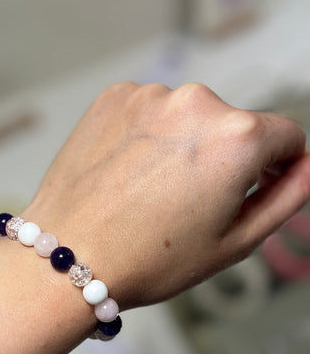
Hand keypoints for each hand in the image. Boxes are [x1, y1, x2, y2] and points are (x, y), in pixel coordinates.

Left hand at [23, 82, 309, 308]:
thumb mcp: (235, 242)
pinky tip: (127, 174)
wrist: (68, 256)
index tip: (255, 189)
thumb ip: (286, 196)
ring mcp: (150, 94)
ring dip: (182, 145)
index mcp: (237, 136)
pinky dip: (146, 135)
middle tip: (190, 205)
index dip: (278, 167)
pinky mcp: (113, 97)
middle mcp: (196, 101)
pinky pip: (148, 111)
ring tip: (151, 193)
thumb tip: (308, 167)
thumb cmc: (148, 258)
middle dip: (224, 159)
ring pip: (187, 117)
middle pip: (234, 125)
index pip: (287, 136)